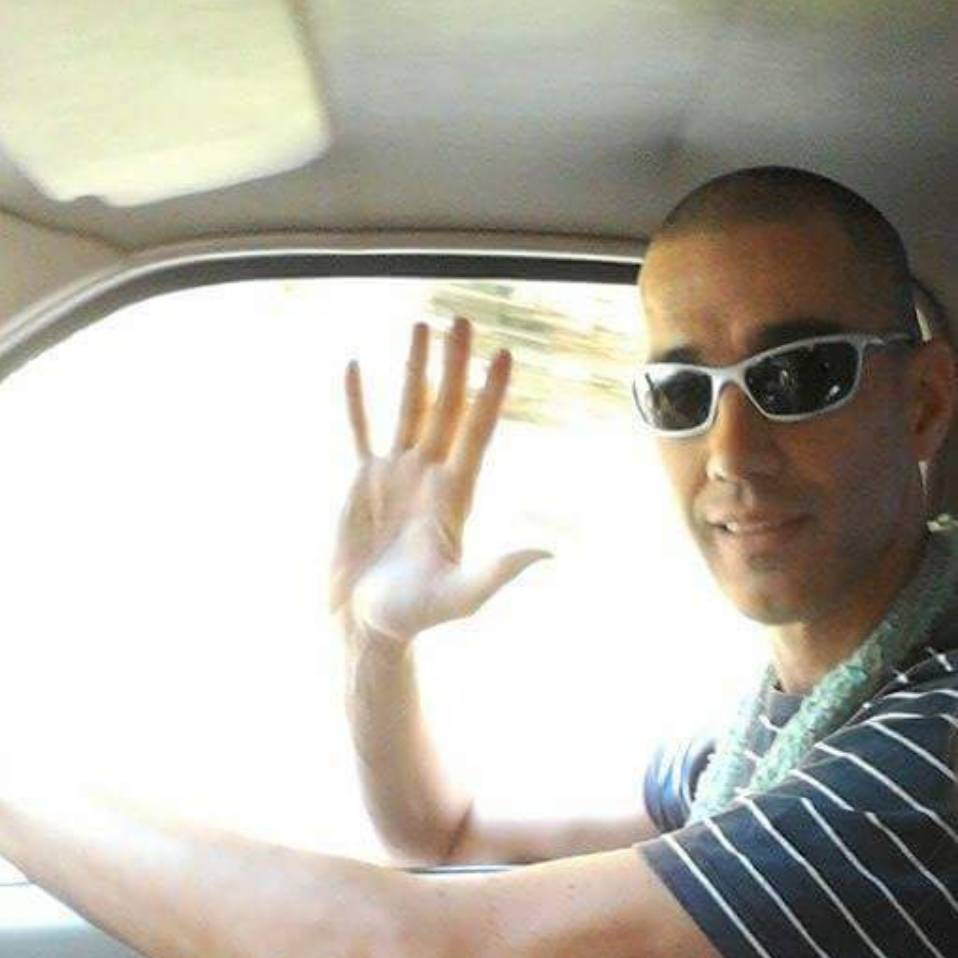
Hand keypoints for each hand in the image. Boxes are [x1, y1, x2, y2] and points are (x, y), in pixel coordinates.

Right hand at [330, 317, 550, 642]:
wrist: (367, 623)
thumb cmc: (415, 614)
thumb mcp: (461, 595)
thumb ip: (499, 570)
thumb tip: (548, 552)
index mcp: (455, 495)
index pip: (478, 431)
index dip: (491, 394)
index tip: (503, 354)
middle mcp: (429, 475)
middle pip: (445, 407)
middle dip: (454, 364)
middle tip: (461, 319)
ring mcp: (396, 475)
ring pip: (407, 409)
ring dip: (414, 368)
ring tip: (420, 325)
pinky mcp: (362, 482)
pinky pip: (360, 430)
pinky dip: (358, 400)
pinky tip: (357, 365)